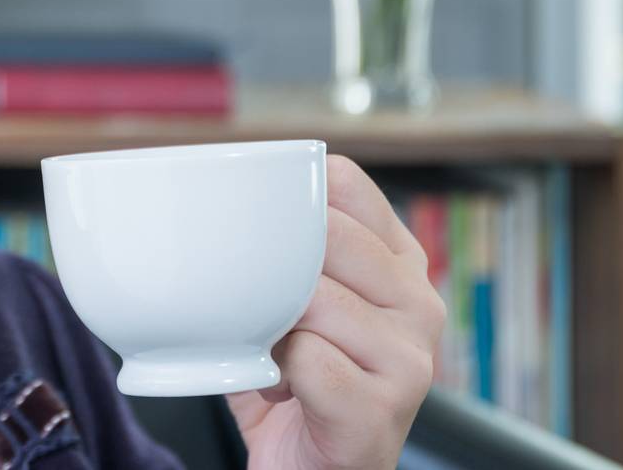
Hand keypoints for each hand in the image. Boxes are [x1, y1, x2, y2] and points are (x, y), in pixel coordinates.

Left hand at [224, 154, 445, 469]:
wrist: (307, 469)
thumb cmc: (291, 376)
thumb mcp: (292, 297)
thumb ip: (276, 245)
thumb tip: (204, 189)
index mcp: (399, 260)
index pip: (343, 182)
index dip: (286, 195)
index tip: (254, 225)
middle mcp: (419, 301)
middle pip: (325, 235)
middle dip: (270, 269)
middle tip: (262, 310)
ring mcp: (411, 357)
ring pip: (311, 297)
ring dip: (270, 326)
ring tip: (274, 353)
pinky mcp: (383, 408)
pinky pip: (307, 358)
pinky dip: (275, 372)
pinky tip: (284, 388)